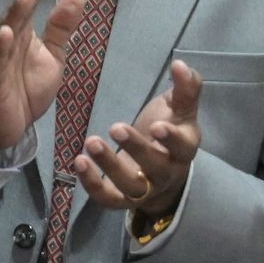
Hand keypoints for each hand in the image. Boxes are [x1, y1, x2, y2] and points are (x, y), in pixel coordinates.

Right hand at [0, 0, 87, 159]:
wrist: (8, 126)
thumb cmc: (27, 87)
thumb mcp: (52, 57)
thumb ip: (61, 27)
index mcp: (20, 33)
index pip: (27, 7)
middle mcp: (4, 41)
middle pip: (16, 16)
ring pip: (4, 33)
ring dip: (14, 16)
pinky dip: (0, 48)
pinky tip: (5, 33)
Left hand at [76, 61, 202, 221]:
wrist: (161, 173)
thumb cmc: (168, 132)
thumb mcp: (179, 110)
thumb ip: (184, 88)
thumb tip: (180, 64)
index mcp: (183, 149)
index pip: (183, 147)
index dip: (172, 139)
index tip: (158, 126)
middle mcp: (166, 173)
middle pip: (155, 167)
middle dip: (136, 148)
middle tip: (116, 127)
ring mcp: (144, 189)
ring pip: (131, 185)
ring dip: (110, 166)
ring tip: (91, 142)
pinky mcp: (121, 198)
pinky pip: (108, 199)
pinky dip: (92, 185)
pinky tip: (79, 162)